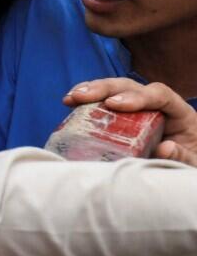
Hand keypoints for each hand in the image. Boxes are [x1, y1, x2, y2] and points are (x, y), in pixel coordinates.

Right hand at [65, 78, 196, 165]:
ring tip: (70, 98)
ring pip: (116, 91)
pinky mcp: (124, 120)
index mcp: (180, 114)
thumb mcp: (193, 164)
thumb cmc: (191, 165)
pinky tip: (72, 104)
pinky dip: (89, 103)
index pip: (160, 94)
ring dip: (92, 91)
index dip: (136, 96)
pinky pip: (106, 105)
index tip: (114, 105)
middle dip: (105, 88)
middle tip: (82, 96)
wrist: (185, 169)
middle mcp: (158, 106)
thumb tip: (164, 147)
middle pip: (131, 86)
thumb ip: (182, 156)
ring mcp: (140, 112)